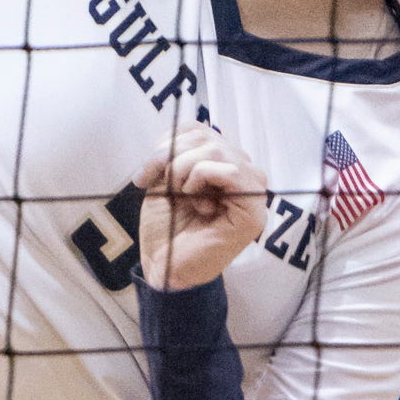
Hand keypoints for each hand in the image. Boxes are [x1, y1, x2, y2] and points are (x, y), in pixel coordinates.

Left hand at [135, 124, 269, 292]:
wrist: (165, 267)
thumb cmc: (166, 228)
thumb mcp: (164, 180)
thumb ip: (174, 153)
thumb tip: (175, 135)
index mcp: (224, 166)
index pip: (201, 131)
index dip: (169, 141)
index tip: (145, 171)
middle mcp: (243, 176)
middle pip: (207, 138)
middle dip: (171, 156)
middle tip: (152, 181)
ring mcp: (252, 193)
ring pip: (217, 151)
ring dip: (183, 170)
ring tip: (179, 195)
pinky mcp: (253, 211)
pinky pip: (230, 171)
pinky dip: (202, 178)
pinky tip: (196, 201)